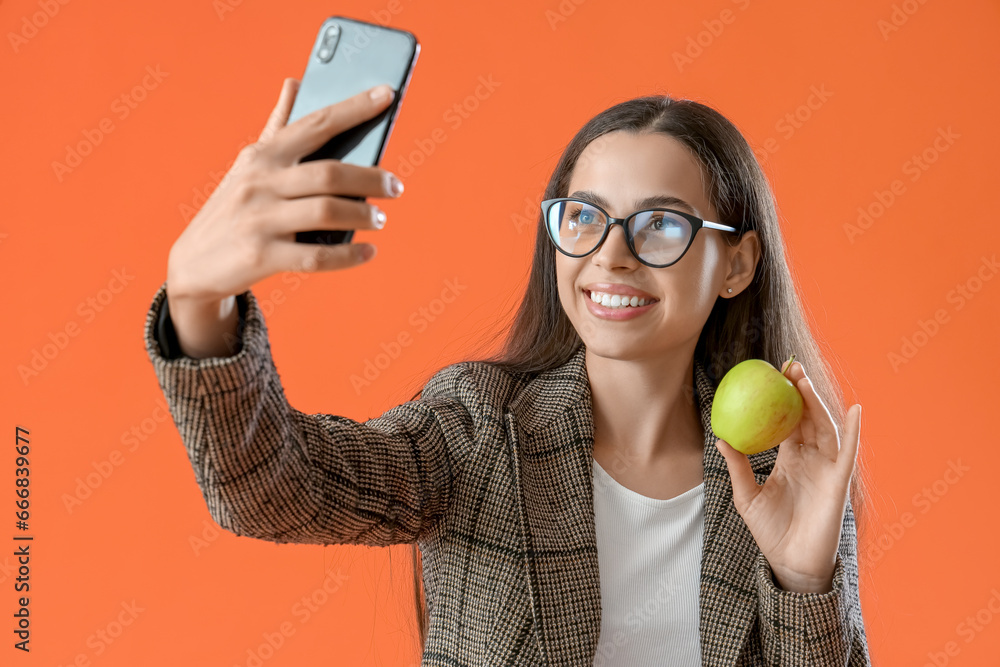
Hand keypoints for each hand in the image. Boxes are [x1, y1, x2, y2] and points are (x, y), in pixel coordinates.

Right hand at [166, 78, 403, 305]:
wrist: (195, 263)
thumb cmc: (234, 207)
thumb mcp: (249, 165)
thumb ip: (277, 127)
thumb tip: (294, 82)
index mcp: (263, 155)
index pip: (316, 123)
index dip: (354, 107)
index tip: (388, 94)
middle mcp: (260, 183)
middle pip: (328, 174)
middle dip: (370, 178)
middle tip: (395, 186)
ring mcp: (259, 220)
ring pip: (326, 212)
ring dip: (362, 214)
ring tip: (380, 218)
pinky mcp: (261, 256)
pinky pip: (316, 256)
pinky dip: (348, 255)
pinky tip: (368, 252)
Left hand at [714, 360, 861, 593]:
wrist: (790, 563)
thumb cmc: (770, 532)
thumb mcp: (747, 496)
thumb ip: (738, 467)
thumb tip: (721, 437)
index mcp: (790, 459)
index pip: (788, 421)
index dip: (782, 397)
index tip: (771, 373)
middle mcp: (811, 459)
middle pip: (808, 416)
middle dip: (800, 390)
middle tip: (787, 365)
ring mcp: (827, 468)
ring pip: (824, 426)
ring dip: (816, 401)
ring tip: (802, 379)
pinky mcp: (840, 481)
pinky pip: (848, 451)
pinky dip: (853, 430)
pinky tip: (854, 409)